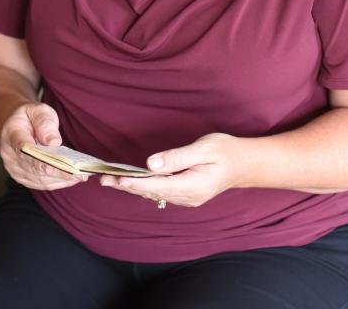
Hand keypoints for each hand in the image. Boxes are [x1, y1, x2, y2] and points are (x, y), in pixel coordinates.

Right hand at [0, 102, 87, 190]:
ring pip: (38, 179)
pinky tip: (72, 179)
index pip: (25, 149)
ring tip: (80, 176)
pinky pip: (40, 184)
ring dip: (60, 179)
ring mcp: (14, 168)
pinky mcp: (21, 177)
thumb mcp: (37, 110)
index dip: (43, 159)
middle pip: (34, 167)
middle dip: (58, 171)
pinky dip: (57, 182)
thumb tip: (54, 142)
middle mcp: (9, 155)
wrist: (16, 126)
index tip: (63, 165)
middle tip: (79, 173)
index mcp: (12, 134)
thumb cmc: (30, 117)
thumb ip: (45, 123)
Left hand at [98, 133, 243, 207]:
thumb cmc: (226, 152)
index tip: (119, 179)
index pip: (159, 186)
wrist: (244, 164)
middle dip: (127, 186)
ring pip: (155, 194)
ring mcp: (187, 198)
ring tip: (110, 180)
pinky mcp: (186, 195)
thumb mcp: (204, 148)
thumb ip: (177, 157)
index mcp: (194, 185)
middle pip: (153, 193)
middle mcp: (189, 196)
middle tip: (103, 179)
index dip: (137, 183)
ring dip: (133, 187)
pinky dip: (144, 187)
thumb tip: (151, 163)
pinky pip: (161, 193)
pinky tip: (131, 182)